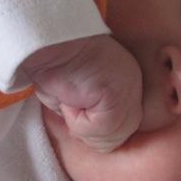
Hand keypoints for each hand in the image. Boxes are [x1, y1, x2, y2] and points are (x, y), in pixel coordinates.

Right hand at [23, 35, 142, 151]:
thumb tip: (86, 135)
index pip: (123, 127)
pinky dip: (77, 121)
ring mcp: (128, 91)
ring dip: (81, 126)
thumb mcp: (76, 95)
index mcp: (126, 84)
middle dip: (90, 134)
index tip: (74, 117)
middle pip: (120, 137)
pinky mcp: (116, 96)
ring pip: (110, 138)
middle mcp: (133, 87)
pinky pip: (99, 128)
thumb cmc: (54, 65)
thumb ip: (90, 113)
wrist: (47, 42)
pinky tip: (70, 98)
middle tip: (70, 110)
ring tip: (70, 100)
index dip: (97, 132)